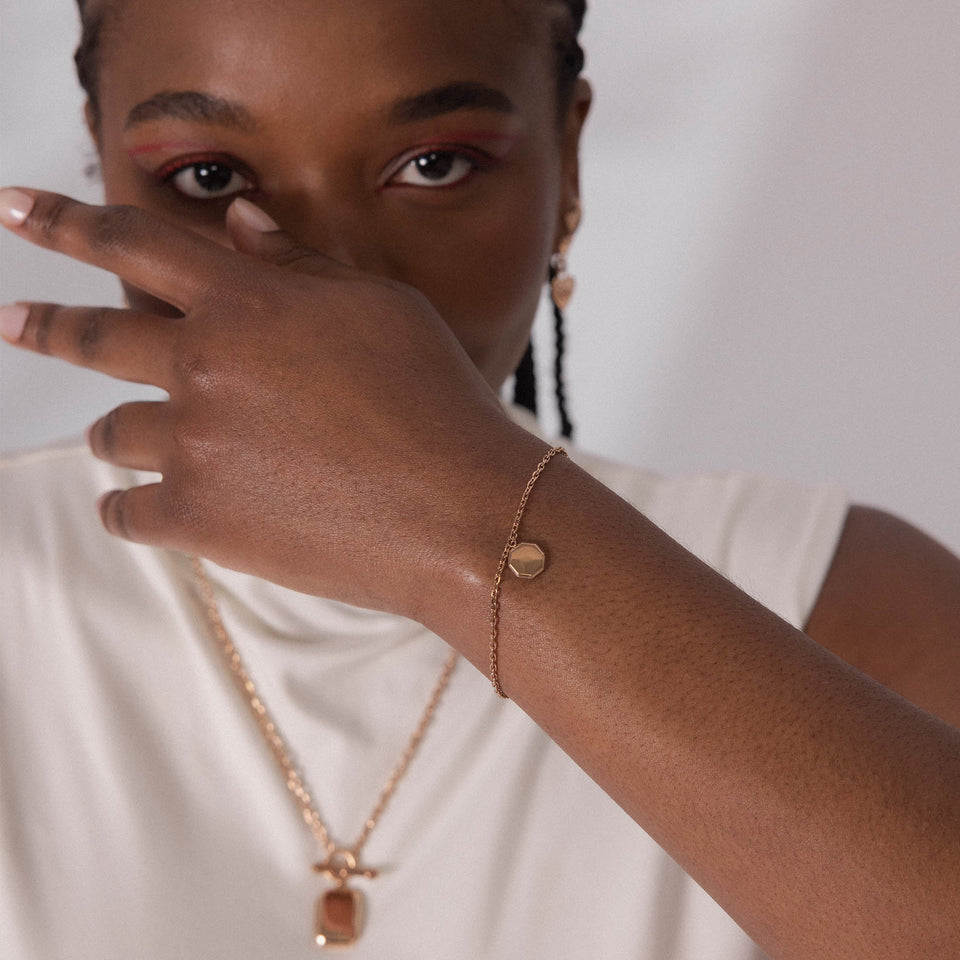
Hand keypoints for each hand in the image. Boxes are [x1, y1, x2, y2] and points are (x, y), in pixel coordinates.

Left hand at [0, 188, 539, 617]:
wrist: (456, 509)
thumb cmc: (434, 401)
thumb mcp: (379, 309)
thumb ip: (298, 263)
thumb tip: (239, 221)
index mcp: (246, 303)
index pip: (135, 243)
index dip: (66, 221)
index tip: (16, 208)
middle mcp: (204, 365)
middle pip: (94, 338)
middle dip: (43, 324)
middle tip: (12, 320)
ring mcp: (194, 446)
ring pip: (112, 434)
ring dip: (118, 432)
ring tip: (127, 438)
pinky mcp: (199, 521)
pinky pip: (126, 511)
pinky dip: (132, 508)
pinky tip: (146, 507)